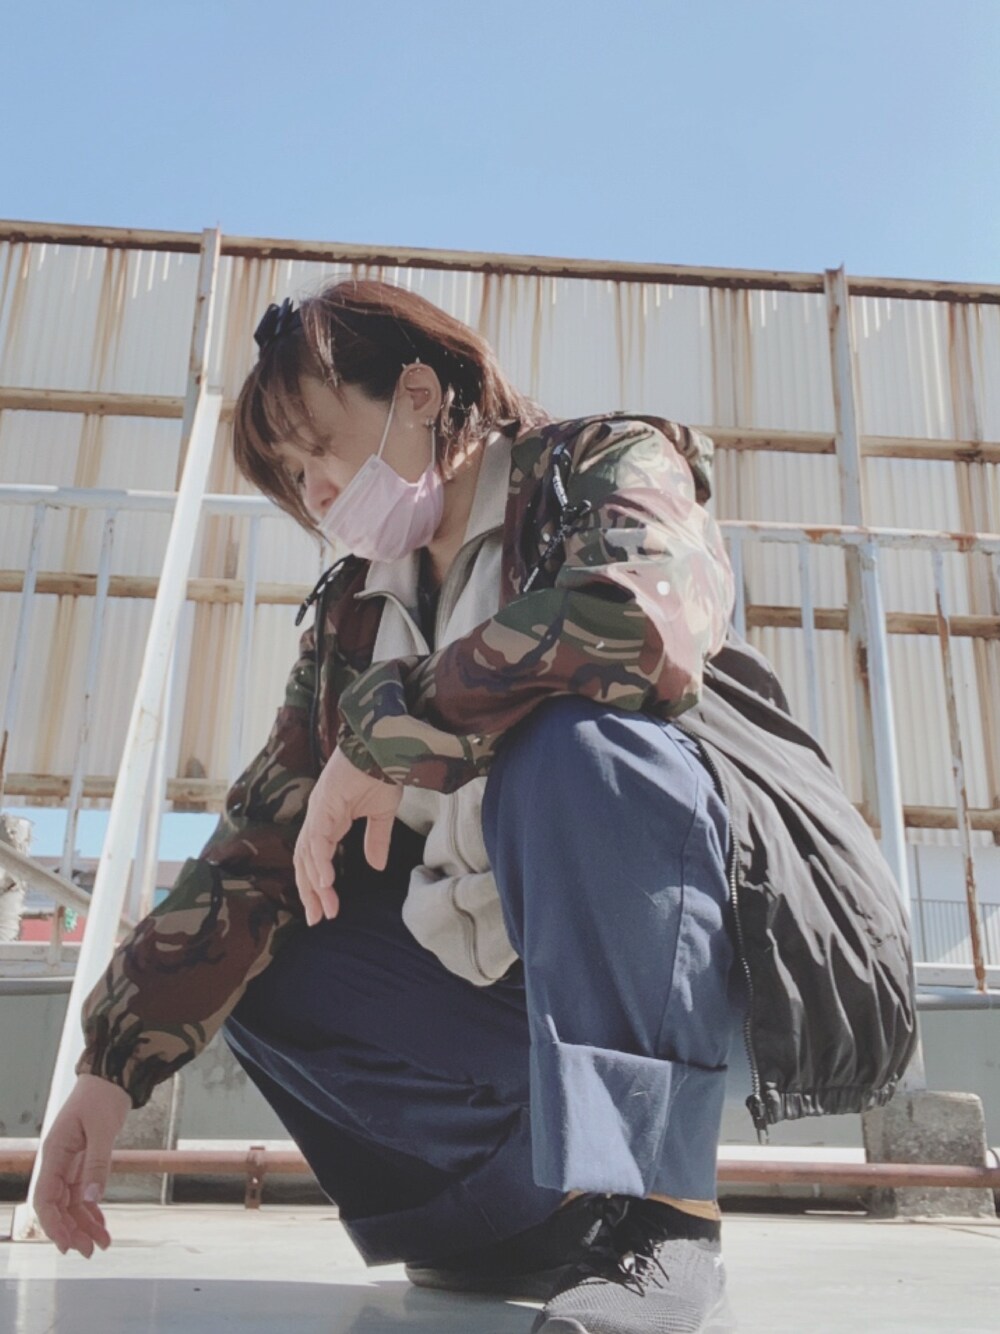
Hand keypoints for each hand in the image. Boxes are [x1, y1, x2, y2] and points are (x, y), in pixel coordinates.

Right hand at [34, 1073, 131, 1255]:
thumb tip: (92, 1198)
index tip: (66, 1244)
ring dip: (84, 1224)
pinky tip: (102, 1226)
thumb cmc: (103, 1096)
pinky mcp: (83, 1163)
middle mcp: (58, 1162)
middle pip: (58, 1205)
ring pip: (71, 1203)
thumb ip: (97, 1164)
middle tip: (90, 1251)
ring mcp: (70, 1163)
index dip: (52, 1224)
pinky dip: (92, 1210)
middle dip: (71, 1230)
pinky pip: (83, 1193)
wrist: (113, 1077)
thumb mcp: (103, 1129)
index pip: (45, 1197)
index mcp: (54, 1153)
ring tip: (102, 1244)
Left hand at [294, 746, 402, 924]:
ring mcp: (319, 811)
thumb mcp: (382, 813)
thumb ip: (376, 840)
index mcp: (329, 820)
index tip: (326, 910)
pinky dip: (319, 862)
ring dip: (313, 883)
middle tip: (317, 918)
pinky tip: (324, 882)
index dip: (319, 885)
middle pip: (305, 862)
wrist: (385, 746)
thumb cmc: (382, 772)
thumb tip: (377, 866)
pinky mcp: (324, 805)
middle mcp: (318, 818)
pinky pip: (318, 840)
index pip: (316, 859)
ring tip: (322, 908)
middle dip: (310, 892)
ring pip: (307, 854)